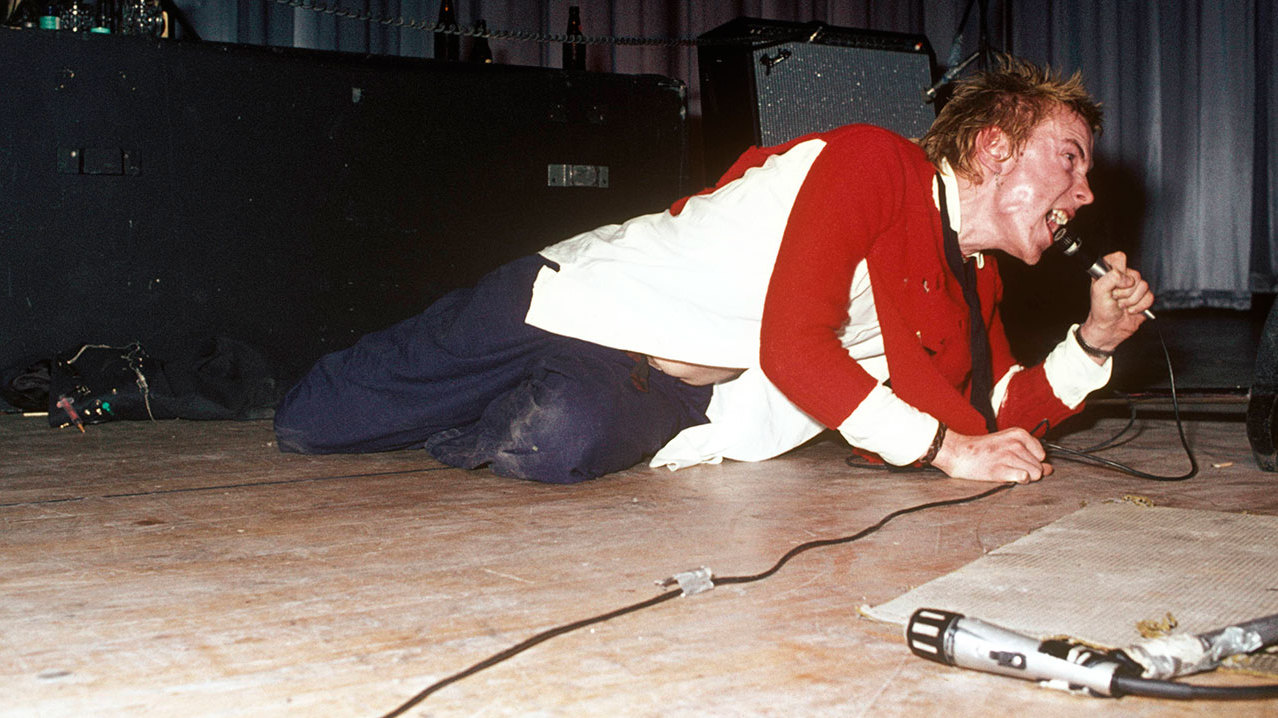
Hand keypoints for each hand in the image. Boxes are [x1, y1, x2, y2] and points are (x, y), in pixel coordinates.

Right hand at [931, 428, 1052, 482]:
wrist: (958, 452)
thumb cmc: (982, 449)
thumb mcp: (1007, 443)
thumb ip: (1030, 454)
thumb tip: (1049, 469)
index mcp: (1019, 434)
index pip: (1042, 454)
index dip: (1031, 460)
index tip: (1017, 460)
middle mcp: (1016, 443)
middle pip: (1040, 466)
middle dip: (1028, 470)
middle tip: (1009, 466)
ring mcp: (1009, 456)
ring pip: (1035, 474)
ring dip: (1023, 477)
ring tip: (1007, 470)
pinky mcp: (1001, 469)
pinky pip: (1024, 478)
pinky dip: (1018, 480)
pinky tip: (1007, 476)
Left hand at [1078, 251, 1153, 358]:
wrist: (1109, 329)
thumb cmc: (1101, 311)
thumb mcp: (1098, 291)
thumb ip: (1110, 278)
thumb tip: (1127, 278)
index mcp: (1109, 272)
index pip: (1119, 258)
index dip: (1119, 271)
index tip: (1113, 282)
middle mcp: (1123, 277)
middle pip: (1135, 274)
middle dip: (1125, 291)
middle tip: (1115, 298)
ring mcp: (1134, 287)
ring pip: (1144, 285)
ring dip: (1132, 300)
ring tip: (1122, 305)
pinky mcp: (1144, 297)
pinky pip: (1150, 296)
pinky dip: (1140, 306)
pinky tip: (1131, 310)